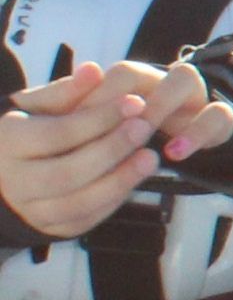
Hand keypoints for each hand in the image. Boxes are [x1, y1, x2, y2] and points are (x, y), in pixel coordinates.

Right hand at [0, 60, 232, 240]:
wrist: (4, 174)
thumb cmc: (28, 131)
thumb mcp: (36, 106)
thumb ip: (66, 91)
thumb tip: (92, 70)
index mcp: (6, 144)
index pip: (57, 134)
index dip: (99, 118)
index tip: (135, 101)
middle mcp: (14, 181)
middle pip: (67, 173)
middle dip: (111, 150)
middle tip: (146, 127)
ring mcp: (31, 210)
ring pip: (78, 203)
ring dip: (120, 180)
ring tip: (151, 156)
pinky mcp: (51, 229)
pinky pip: (86, 219)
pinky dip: (114, 199)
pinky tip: (135, 176)